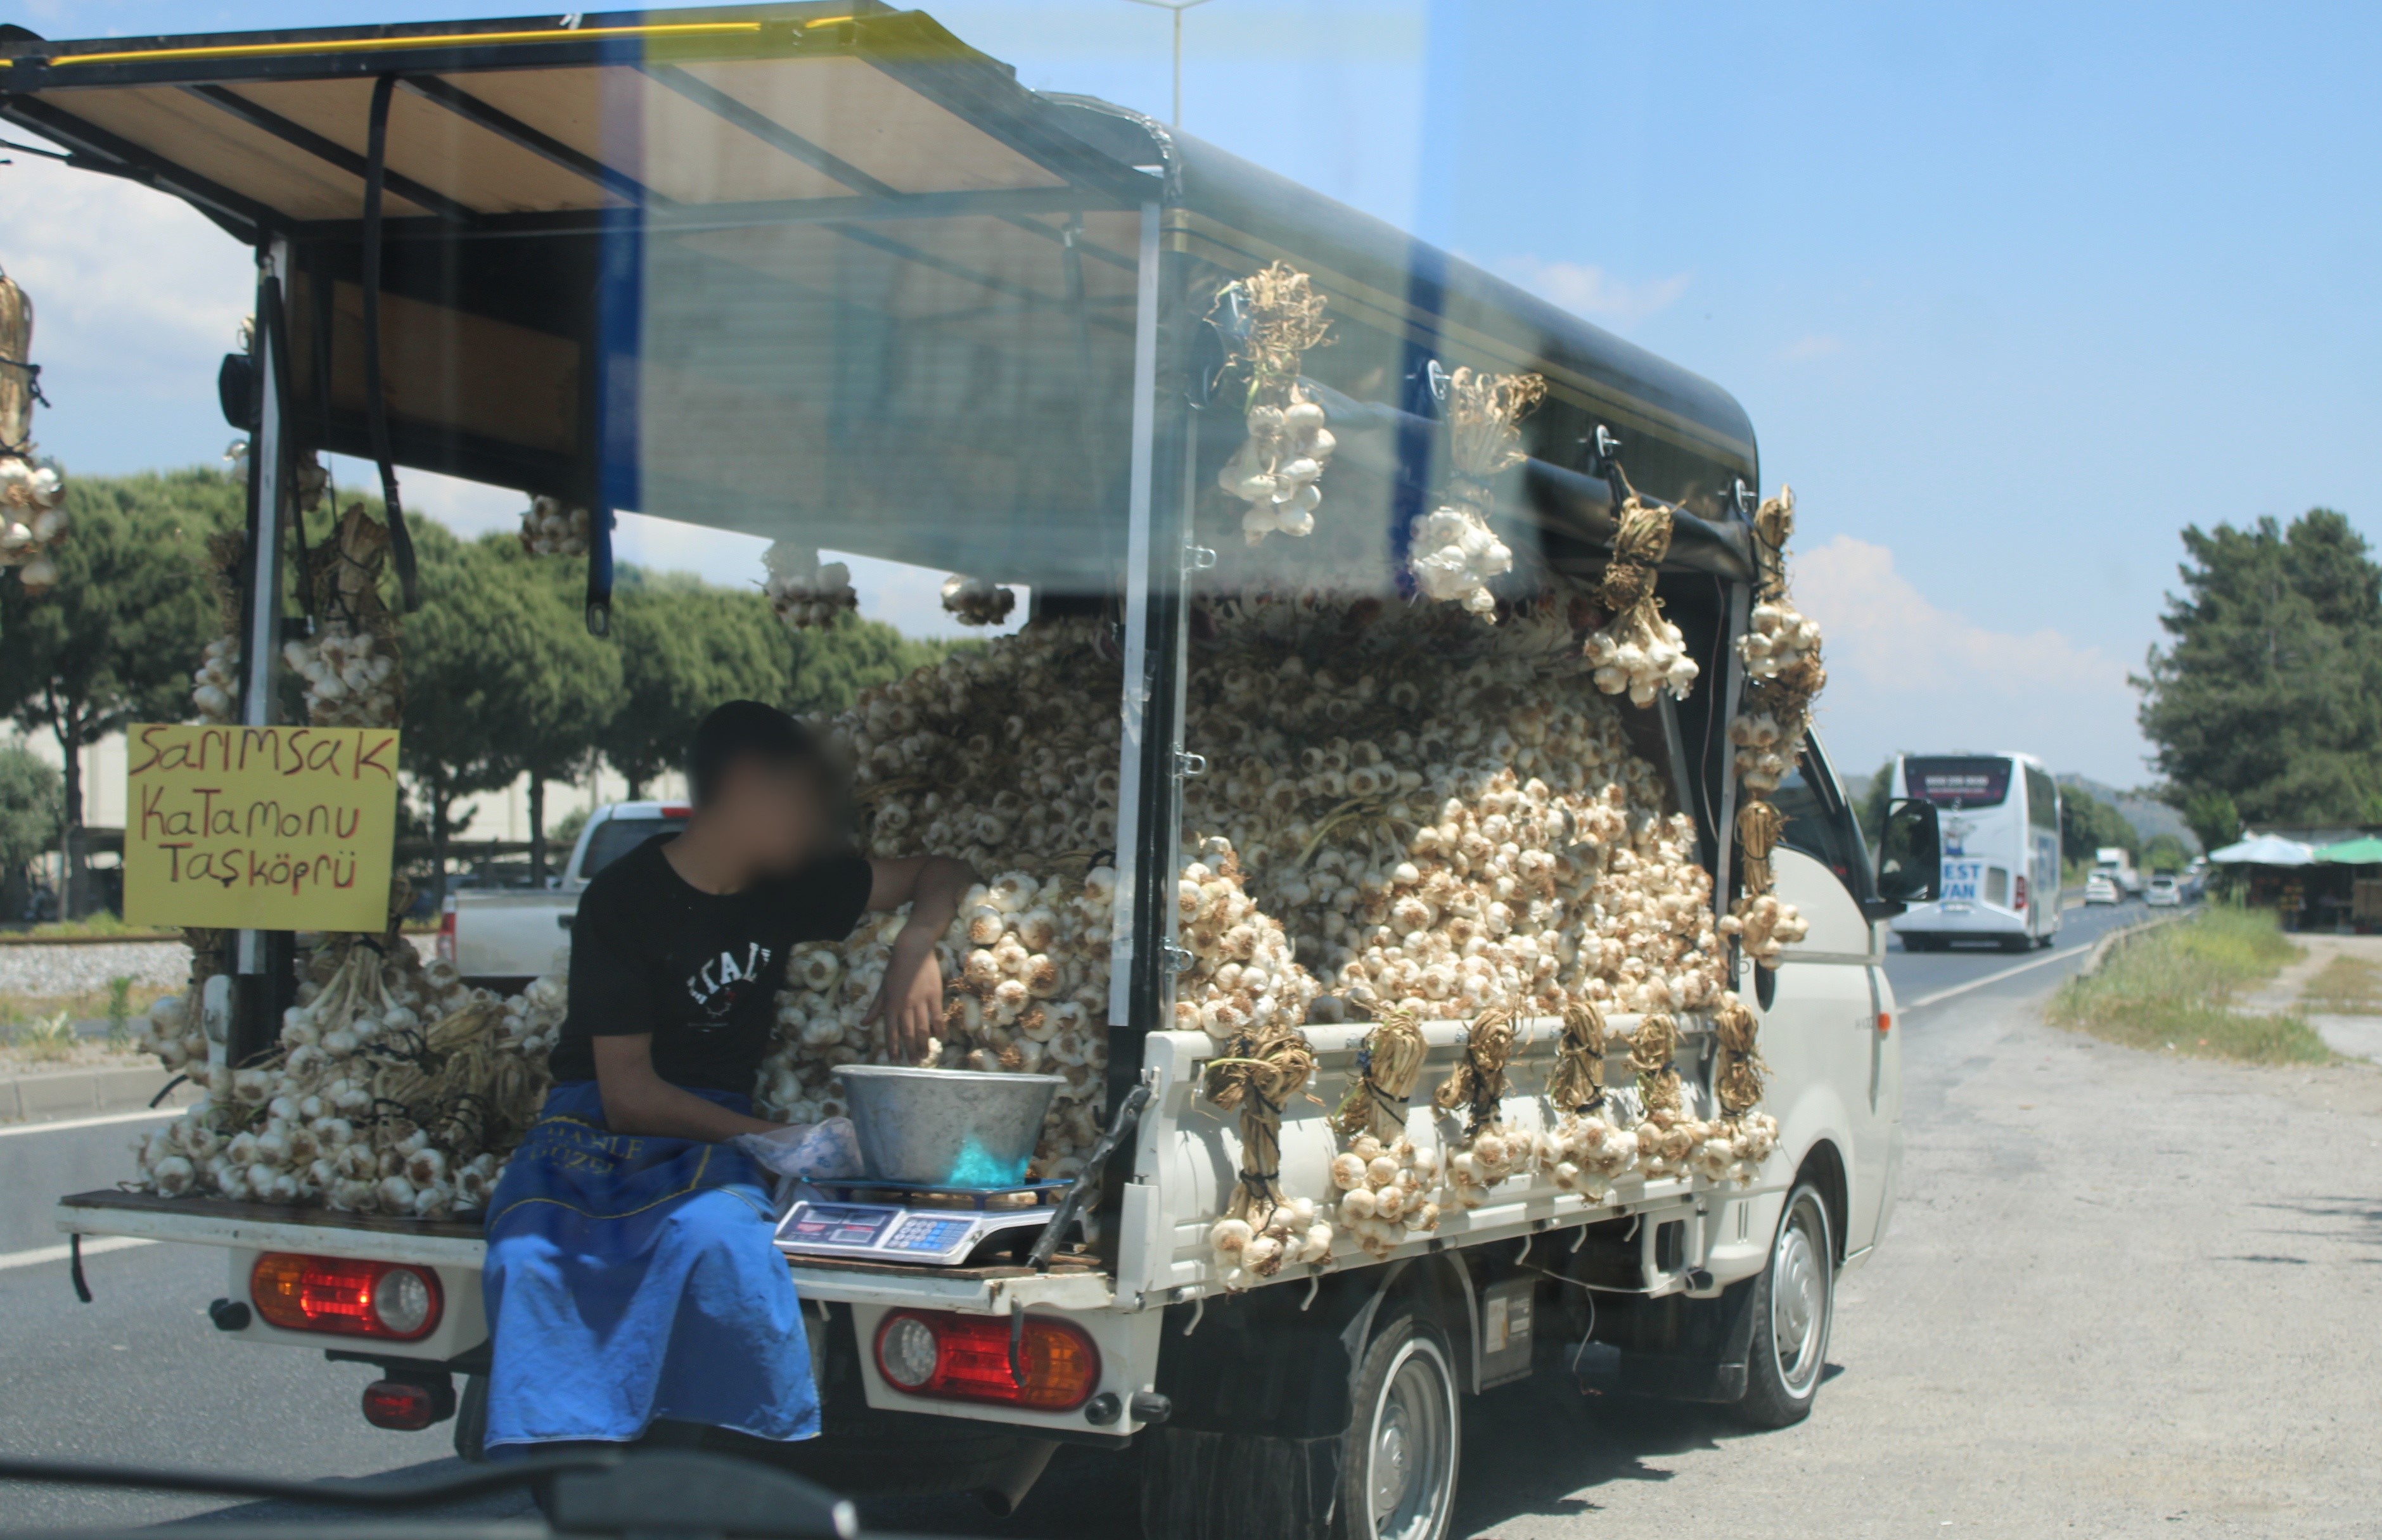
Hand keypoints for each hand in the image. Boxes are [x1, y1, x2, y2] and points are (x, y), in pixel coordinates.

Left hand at [864, 933, 944, 1063]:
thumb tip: (863, 1024)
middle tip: (913, 1063)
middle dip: (909, 1050)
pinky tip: (940, 1038)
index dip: (892, 1047)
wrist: (913, 949)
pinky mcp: (934, 995)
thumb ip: (875, 1007)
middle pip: (907, 1033)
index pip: (890, 1030)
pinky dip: (938, 1029)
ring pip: (922, 1028)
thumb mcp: (882, 987)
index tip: (894, 1060)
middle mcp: (905, 1005)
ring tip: (925, 1056)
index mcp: (890, 1004)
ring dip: (923, 1044)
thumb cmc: (895, 967)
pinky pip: (936, 1016)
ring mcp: (921, 1001)